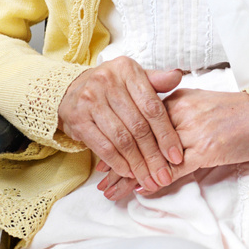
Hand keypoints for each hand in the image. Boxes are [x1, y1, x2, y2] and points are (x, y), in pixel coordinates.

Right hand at [57, 59, 184, 190]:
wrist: (70, 90)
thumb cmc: (112, 86)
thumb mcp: (134, 77)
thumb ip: (157, 80)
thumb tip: (177, 76)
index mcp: (127, 70)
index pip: (152, 107)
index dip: (166, 134)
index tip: (176, 156)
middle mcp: (107, 83)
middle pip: (138, 127)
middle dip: (153, 156)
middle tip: (164, 176)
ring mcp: (91, 101)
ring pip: (121, 139)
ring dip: (137, 163)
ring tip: (149, 179)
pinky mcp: (78, 120)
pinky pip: (102, 146)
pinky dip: (117, 162)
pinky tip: (129, 172)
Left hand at [99, 88, 248, 200]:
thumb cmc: (238, 112)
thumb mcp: (203, 103)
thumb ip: (178, 114)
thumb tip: (154, 135)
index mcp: (180, 99)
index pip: (140, 123)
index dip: (119, 142)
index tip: (104, 159)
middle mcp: (183, 113)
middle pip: (141, 141)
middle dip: (118, 163)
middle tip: (100, 181)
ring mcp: (194, 131)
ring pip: (153, 157)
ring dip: (130, 177)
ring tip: (112, 192)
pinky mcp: (207, 148)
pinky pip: (175, 167)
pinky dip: (157, 179)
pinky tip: (142, 190)